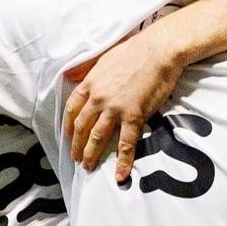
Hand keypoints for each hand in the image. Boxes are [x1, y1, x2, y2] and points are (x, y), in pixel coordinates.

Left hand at [63, 29, 183, 182]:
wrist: (158, 50)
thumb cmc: (134, 50)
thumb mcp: (104, 56)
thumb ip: (87, 68)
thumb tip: (70, 74)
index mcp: (90, 83)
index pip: (73, 108)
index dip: (69, 125)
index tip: (68, 136)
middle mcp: (98, 98)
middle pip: (82, 126)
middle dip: (77, 145)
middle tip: (76, 158)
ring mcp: (114, 108)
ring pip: (97, 137)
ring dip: (91, 155)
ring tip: (88, 167)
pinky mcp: (133, 116)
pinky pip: (125, 144)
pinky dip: (122, 161)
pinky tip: (120, 175)